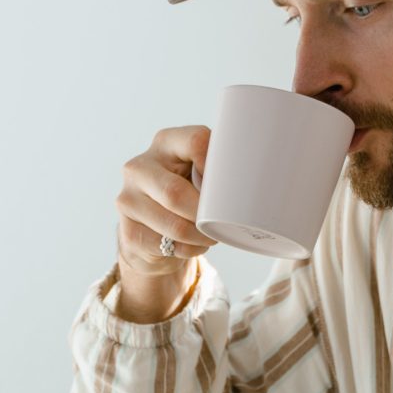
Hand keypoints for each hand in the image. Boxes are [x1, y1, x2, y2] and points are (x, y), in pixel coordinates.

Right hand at [113, 124, 213, 319]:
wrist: (154, 227)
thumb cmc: (190, 192)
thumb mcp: (201, 172)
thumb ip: (221, 166)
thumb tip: (264, 175)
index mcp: (165, 142)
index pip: (195, 142)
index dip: (217, 165)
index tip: (230, 183)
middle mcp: (139, 167)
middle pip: (176, 193)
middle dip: (204, 214)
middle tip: (221, 223)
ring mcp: (127, 199)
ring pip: (172, 224)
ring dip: (199, 236)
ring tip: (210, 236)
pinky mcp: (127, 231)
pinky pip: (164, 245)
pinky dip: (187, 250)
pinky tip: (192, 245)